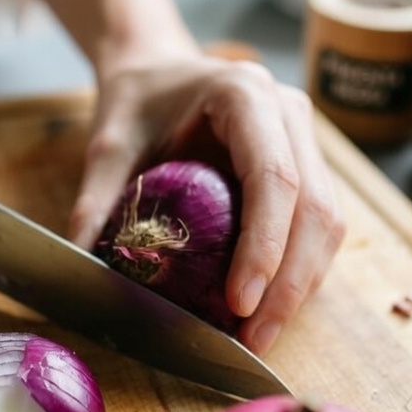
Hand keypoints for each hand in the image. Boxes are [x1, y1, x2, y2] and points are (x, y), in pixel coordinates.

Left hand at [67, 52, 345, 356]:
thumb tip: (83, 267)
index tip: (240, 303)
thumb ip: (96, 201)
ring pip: (328, 224)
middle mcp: (288, 114)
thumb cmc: (136, 103)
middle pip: (314, 208)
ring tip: (259, 336)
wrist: (157, 73)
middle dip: (288, 283)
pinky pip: (317, 229)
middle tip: (252, 339)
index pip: (274, 177)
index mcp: (245, 94)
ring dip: (299, 287)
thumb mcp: (107, 145)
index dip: (265, 246)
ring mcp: (305, 141)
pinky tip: (266, 310)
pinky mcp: (307, 168)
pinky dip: (297, 274)